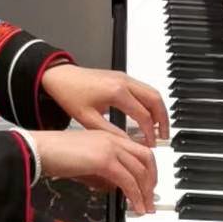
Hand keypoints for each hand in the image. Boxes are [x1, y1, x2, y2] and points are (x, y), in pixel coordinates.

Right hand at [30, 126, 156, 213]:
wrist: (38, 150)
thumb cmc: (53, 155)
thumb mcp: (84, 166)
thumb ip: (101, 175)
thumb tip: (114, 189)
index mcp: (108, 137)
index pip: (137, 150)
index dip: (147, 169)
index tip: (148, 186)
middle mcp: (112, 139)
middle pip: (146, 158)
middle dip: (152, 180)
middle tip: (151, 198)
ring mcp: (110, 148)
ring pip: (140, 171)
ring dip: (145, 192)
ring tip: (145, 207)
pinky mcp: (104, 160)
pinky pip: (128, 181)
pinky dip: (136, 195)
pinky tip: (136, 207)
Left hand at [41, 63, 168, 145]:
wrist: (59, 76)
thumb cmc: (70, 95)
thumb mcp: (88, 119)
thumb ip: (111, 132)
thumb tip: (128, 145)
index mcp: (116, 92)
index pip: (143, 115)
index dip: (149, 132)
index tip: (151, 144)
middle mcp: (124, 82)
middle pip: (155, 100)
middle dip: (163, 120)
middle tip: (163, 136)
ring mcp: (124, 77)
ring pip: (152, 92)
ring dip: (159, 109)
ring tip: (158, 127)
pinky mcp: (122, 76)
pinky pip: (144, 89)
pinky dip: (150, 102)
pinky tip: (147, 115)